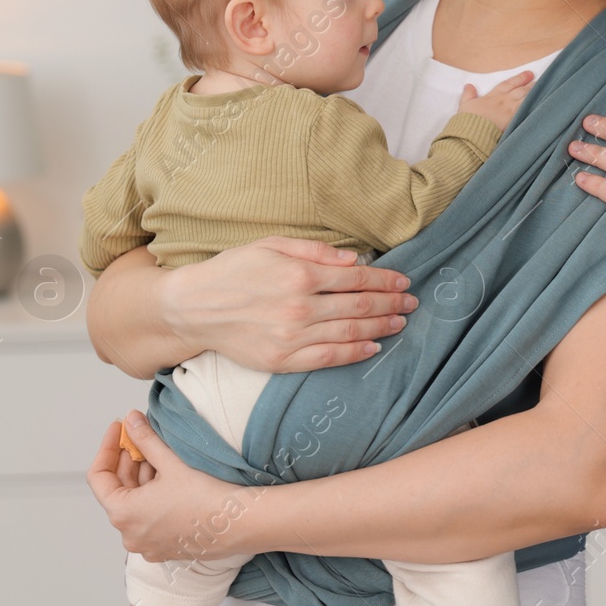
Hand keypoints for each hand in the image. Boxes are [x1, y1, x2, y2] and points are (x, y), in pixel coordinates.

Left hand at [88, 412, 259, 562]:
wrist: (238, 523)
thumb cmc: (205, 497)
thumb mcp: (171, 463)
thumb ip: (146, 440)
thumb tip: (131, 420)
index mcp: (123, 514)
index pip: (98, 477)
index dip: (107, 448)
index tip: (119, 428)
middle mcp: (129, 534)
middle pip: (118, 490)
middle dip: (128, 460)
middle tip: (141, 435)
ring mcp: (147, 544)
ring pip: (135, 504)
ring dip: (143, 477)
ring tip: (160, 454)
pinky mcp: (165, 547)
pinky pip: (150, 518)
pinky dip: (153, 496)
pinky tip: (170, 478)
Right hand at [162, 235, 419, 372]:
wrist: (193, 308)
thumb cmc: (233, 270)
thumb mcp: (271, 245)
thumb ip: (315, 251)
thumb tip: (353, 259)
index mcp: (299, 275)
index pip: (356, 278)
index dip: (385, 280)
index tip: (404, 281)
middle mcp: (300, 307)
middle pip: (359, 307)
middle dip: (391, 303)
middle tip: (412, 302)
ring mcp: (291, 337)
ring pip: (350, 333)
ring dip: (381, 328)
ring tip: (401, 322)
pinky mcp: (281, 360)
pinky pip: (328, 358)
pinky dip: (355, 354)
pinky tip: (373, 347)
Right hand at [457, 70, 534, 132]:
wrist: (473, 134)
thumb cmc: (468, 120)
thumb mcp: (465, 105)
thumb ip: (468, 95)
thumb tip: (468, 86)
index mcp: (493, 96)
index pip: (508, 84)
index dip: (519, 78)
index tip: (528, 74)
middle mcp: (504, 101)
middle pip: (521, 90)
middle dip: (530, 85)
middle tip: (539, 81)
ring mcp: (511, 111)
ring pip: (526, 99)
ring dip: (534, 94)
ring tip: (544, 90)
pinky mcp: (515, 121)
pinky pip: (527, 112)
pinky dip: (534, 107)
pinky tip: (541, 106)